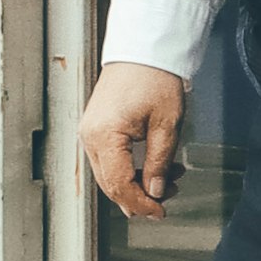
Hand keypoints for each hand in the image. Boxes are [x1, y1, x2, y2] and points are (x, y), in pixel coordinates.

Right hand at [79, 62, 185, 222]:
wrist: (143, 49)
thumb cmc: (154, 78)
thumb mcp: (166, 125)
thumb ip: (159, 162)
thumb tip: (154, 192)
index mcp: (105, 135)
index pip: (119, 185)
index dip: (141, 204)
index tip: (161, 211)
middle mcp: (90, 136)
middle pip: (111, 184)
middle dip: (140, 196)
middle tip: (167, 198)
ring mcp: (90, 131)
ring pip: (110, 174)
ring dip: (138, 183)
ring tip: (169, 177)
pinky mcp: (96, 127)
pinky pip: (109, 159)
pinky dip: (131, 169)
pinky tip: (154, 166)